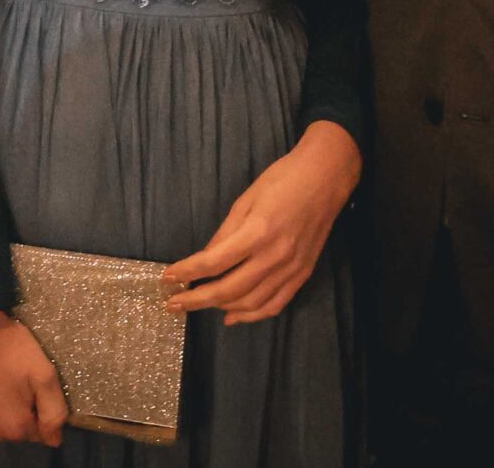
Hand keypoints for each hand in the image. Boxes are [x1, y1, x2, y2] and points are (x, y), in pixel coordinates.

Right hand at [0, 312, 65, 445]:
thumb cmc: (8, 347)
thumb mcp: (43, 373)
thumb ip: (54, 411)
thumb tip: (55, 441)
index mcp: (16, 427)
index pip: (38, 432)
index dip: (38, 409)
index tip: (31, 387)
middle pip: (13, 431)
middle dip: (17, 412)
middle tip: (13, 381)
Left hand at [165, 120, 358, 324]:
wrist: (326, 176)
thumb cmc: (283, 179)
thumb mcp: (246, 199)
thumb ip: (225, 233)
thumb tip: (205, 259)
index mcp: (257, 231)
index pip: (214, 262)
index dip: (186, 273)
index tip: (167, 278)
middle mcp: (275, 256)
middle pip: (228, 290)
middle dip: (196, 300)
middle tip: (173, 303)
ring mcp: (291, 269)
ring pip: (250, 303)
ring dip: (220, 309)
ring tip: (198, 305)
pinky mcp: (303, 274)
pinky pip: (275, 304)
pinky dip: (252, 315)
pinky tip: (233, 316)